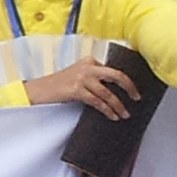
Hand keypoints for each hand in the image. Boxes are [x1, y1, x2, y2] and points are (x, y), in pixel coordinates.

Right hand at [24, 59, 142, 118]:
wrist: (39, 89)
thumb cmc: (58, 85)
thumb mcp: (78, 75)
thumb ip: (94, 77)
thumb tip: (114, 88)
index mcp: (90, 61)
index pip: (113, 70)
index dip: (126, 81)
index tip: (133, 91)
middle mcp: (88, 66)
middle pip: (116, 75)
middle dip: (129, 87)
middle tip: (137, 98)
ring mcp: (82, 77)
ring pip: (107, 93)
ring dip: (118, 106)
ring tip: (124, 114)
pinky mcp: (77, 89)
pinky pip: (97, 102)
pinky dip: (107, 110)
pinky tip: (112, 116)